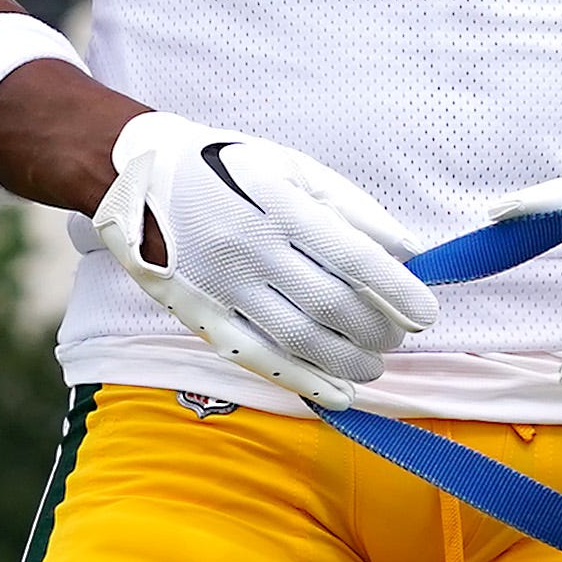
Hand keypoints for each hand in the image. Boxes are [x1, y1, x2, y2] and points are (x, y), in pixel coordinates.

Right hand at [90, 110, 431, 406]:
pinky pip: (257, 357)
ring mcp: (222, 287)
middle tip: (396, 336)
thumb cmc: (224, 168)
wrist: (136, 177)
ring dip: (347, 360)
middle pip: (330, 305)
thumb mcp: (289, 166)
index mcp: (277, 204)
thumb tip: (406, 251)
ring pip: (298, 338)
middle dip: (375, 329)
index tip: (426, 313)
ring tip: (375, 365)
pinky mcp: (200, 315)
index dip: (396, 292)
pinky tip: (337, 395)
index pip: (352, 258)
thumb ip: (350, 207)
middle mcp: (250, 248)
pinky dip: (302, 381)